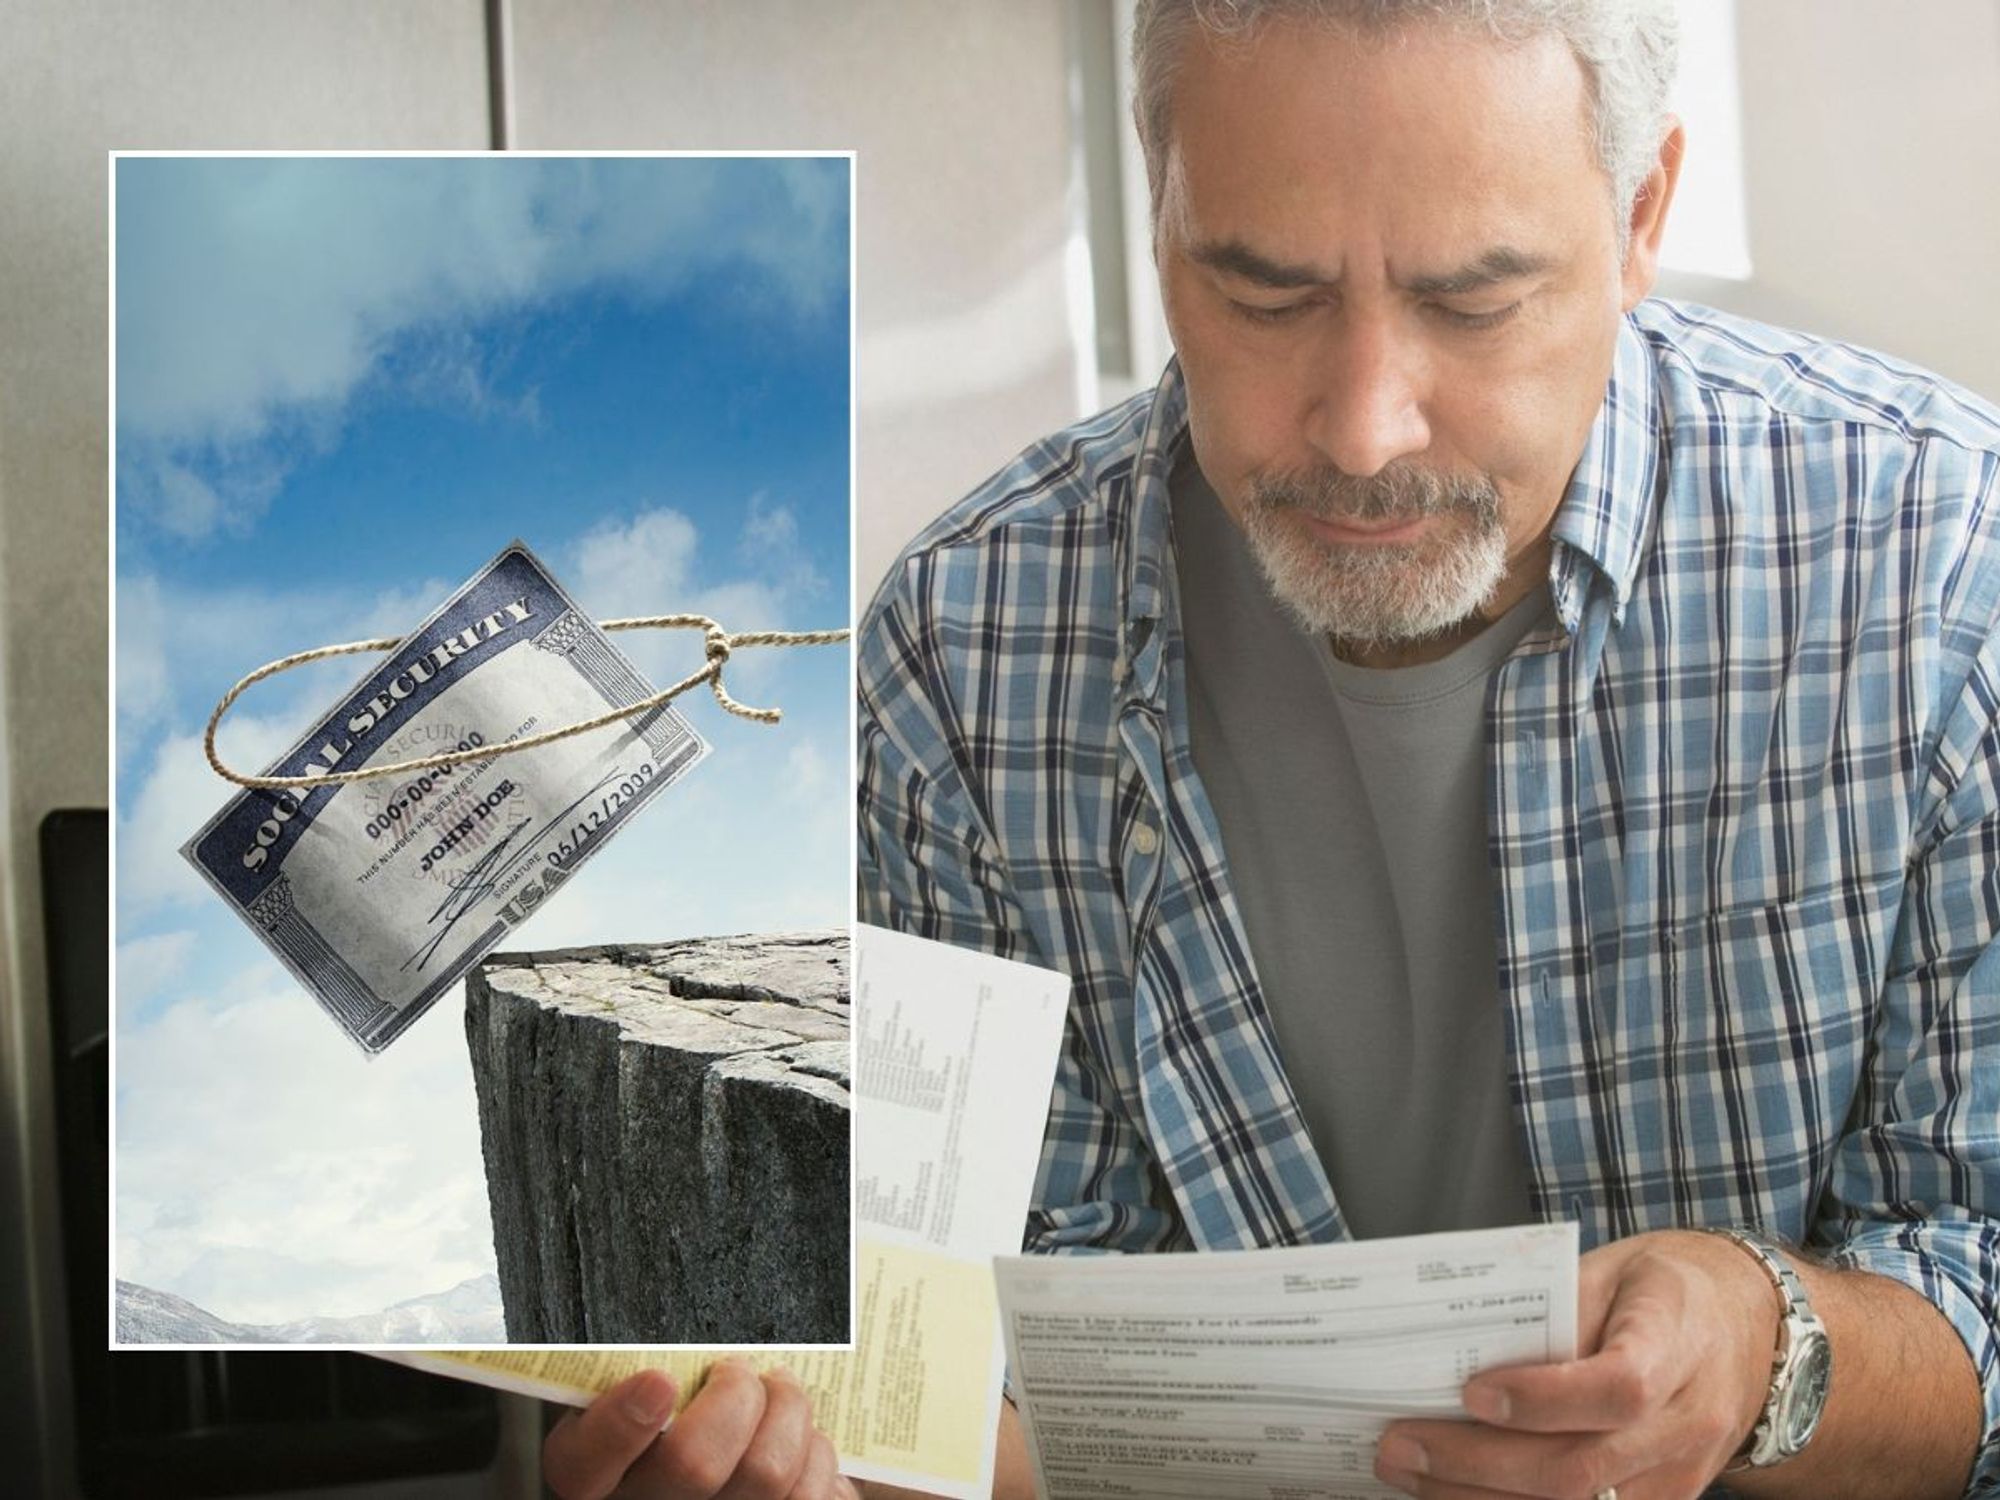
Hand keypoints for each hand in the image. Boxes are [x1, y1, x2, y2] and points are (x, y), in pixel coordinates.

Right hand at [543, 1361, 859, 1499]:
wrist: (714, 1482)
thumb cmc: (674, 1421)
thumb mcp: (631, 1395)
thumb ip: (646, 1372)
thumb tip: (687, 1350)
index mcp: (592, 1474)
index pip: (584, 1462)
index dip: (621, 1423)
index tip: (658, 1381)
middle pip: (694, 1463)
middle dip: (735, 1395)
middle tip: (737, 1370)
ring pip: (765, 1472)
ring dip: (788, 1413)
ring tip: (780, 1393)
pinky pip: (812, 1494)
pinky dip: (818, 1455)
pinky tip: (802, 1444)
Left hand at [1373, 1229, 1776, 1498]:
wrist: (1747, 1333)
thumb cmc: (1663, 1292)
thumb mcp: (1613, 1270)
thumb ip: (1552, 1309)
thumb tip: (1467, 1352)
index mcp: (1677, 1343)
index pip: (1618, 1389)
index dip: (1543, 1400)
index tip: (1471, 1391)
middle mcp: (1685, 1425)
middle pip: (1582, 1470)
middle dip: (1478, 1464)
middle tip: (1399, 1445)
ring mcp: (1678, 1479)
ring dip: (1479, 1499)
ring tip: (1409, 1473)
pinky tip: (1454, 1494)